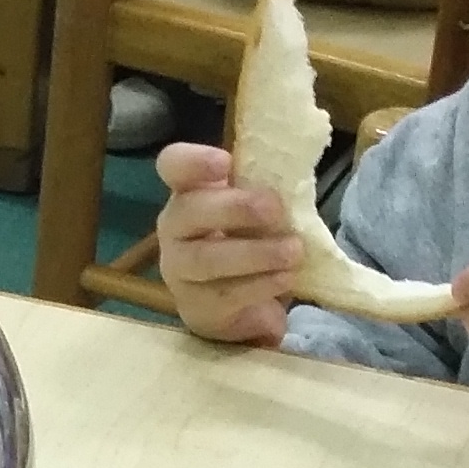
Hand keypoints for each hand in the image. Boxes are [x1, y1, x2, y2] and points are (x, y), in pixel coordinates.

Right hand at [154, 139, 298, 346]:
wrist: (238, 305)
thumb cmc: (246, 240)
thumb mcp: (253, 208)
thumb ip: (262, 187)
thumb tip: (295, 167)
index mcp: (189, 192)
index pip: (173, 165)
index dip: (193, 161)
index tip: (226, 163)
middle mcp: (175, 228)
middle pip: (189, 212)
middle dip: (234, 208)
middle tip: (274, 209)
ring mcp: (179, 270)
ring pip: (207, 259)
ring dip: (255, 253)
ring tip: (294, 251)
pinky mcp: (196, 306)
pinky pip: (225, 294)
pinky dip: (260, 284)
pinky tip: (285, 277)